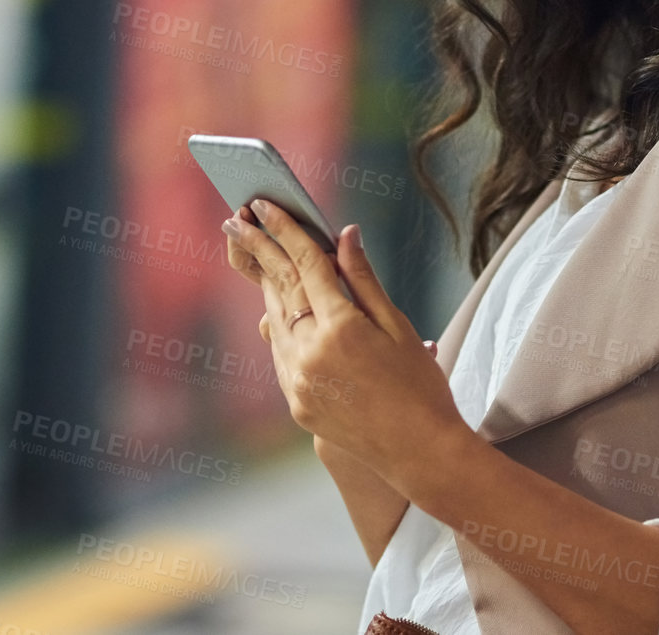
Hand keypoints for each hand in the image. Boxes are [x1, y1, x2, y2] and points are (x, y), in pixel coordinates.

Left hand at [223, 199, 467, 488]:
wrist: (421, 453)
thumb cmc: (421, 385)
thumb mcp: (398, 326)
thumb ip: (363, 279)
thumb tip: (344, 234)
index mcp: (341, 329)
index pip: (305, 265)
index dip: (285, 230)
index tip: (265, 205)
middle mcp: (310, 354)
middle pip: (279, 287)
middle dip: (258, 249)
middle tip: (237, 219)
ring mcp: (298, 382)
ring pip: (274, 320)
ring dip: (266, 285)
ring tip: (257, 254)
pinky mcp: (295, 403)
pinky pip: (280, 353)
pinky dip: (278, 325)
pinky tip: (278, 308)